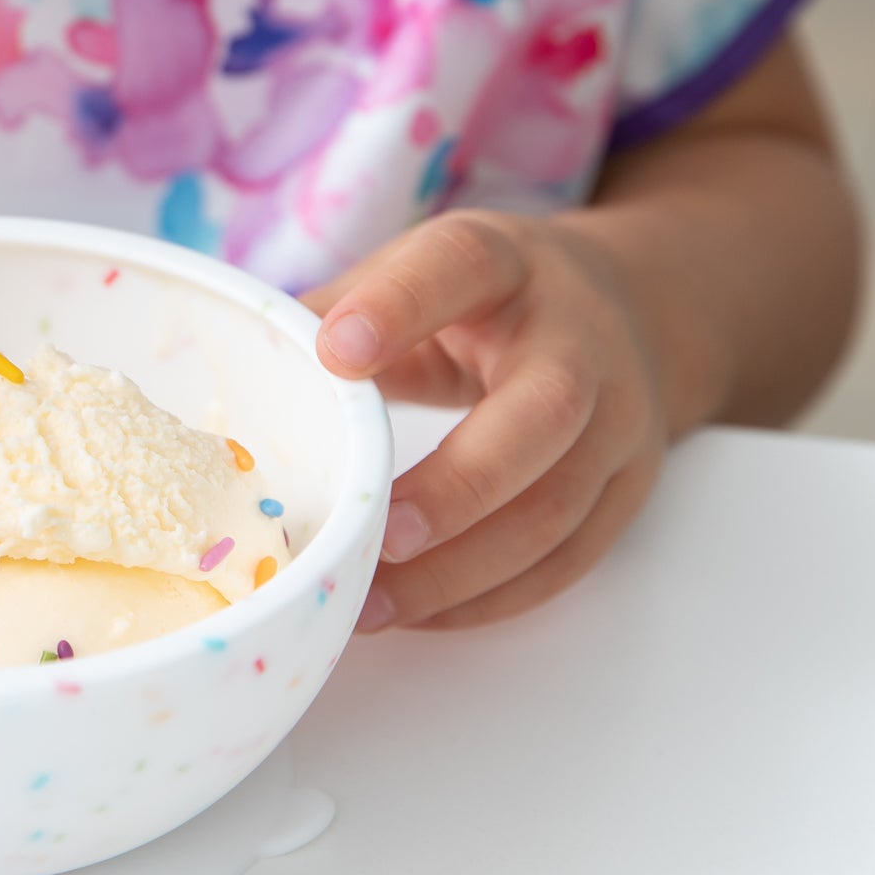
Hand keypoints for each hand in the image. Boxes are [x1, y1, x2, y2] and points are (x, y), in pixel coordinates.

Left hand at [305, 210, 669, 630]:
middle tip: (376, 530)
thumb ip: (341, 307)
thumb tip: (241, 354)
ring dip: (461, 568)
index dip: (398, 305)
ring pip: (556, 508)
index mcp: (508, 263)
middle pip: (543, 411)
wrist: (633, 310)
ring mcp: (619, 422)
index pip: (460, 266)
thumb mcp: (422, 271)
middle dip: (459, 483)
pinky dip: (487, 598)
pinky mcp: (628, 492)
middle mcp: (580, 340)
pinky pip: (566, 561)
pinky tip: (414, 611)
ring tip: (369, 600)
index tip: (334, 354)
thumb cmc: (491, 298)